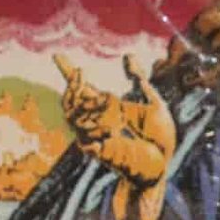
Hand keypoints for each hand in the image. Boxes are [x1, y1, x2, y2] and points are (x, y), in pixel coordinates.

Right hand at [55, 54, 176, 219]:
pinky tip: (111, 129)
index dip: (68, 72)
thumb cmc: (159, 138)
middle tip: (80, 73)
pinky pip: (84, 138)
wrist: (162, 164)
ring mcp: (95, 136)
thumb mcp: (154, 104)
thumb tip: (127, 56)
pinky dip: (94, 129)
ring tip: (109, 102)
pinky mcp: (98, 151)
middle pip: (70, 100)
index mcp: (109, 108)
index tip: (57, 55)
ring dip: (87, 105)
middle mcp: (97, 120)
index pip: (83, 88)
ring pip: (73, 116)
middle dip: (72, 85)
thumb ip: (140, 81)